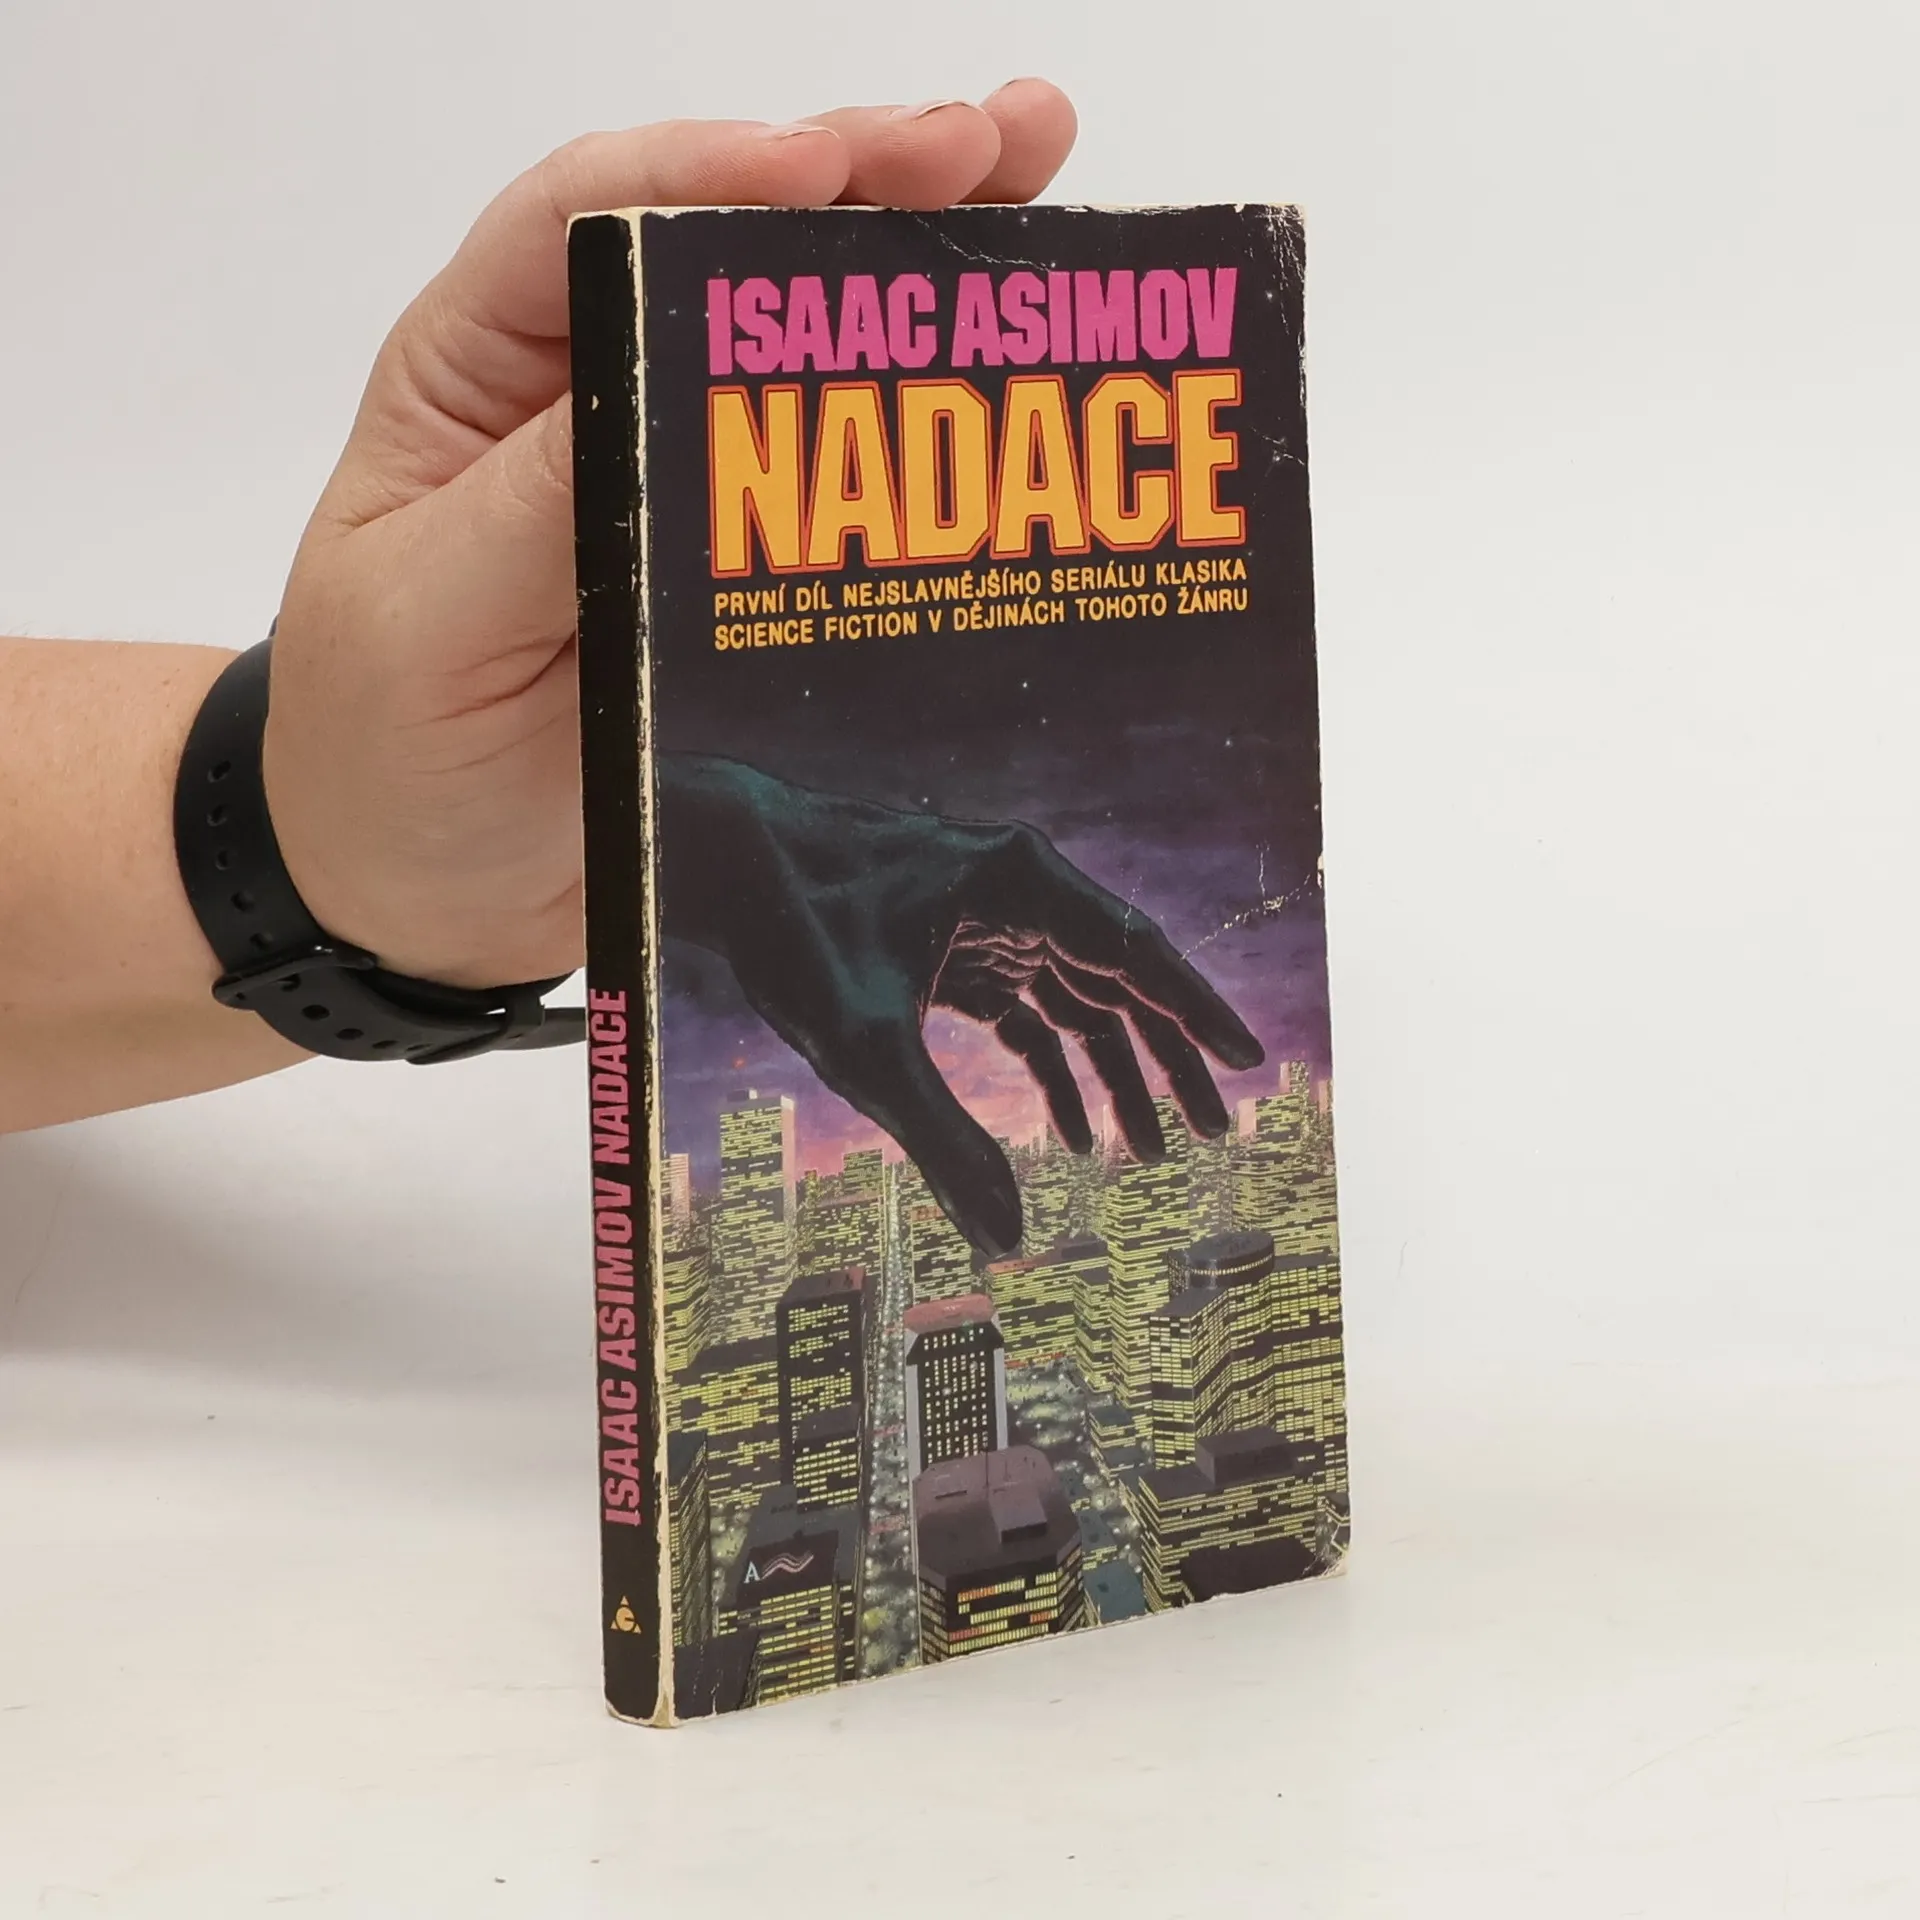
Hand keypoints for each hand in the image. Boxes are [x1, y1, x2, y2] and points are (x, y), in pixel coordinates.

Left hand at [260, 86, 1078, 989]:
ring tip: (1041, 179)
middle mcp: (595, 397)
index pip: (588, 220)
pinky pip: (849, 482)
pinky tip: (1015, 361)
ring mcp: (686, 487)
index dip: (710, 172)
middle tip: (998, 142)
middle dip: (861, 178)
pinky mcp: (750, 575)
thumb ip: (536, 507)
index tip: (829, 169)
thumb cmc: (383, 750)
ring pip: (807, 342)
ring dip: (921, 255)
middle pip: (728, 245)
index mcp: (485, 373)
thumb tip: (669, 384)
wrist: (422, 898)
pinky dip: (933, 421)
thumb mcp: (428, 620)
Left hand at [661, 756, 1264, 1257]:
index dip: (1196, 1012)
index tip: (1249, 1063)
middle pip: (1119, 982)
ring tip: (1151, 1154)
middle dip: (1165, 1062)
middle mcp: (1019, 890)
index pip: (1134, 951)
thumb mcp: (867, 1046)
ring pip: (1078, 1001)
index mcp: (1018, 881)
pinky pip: (1028, 1012)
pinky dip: (1049, 1070)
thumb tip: (1005, 1241)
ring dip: (1113, 1074)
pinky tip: (1068, 1137)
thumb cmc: (794, 928)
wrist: (724, 866)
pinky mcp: (958, 945)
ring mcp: (990, 917)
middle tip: (1213, 1135)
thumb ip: (942, 1142)